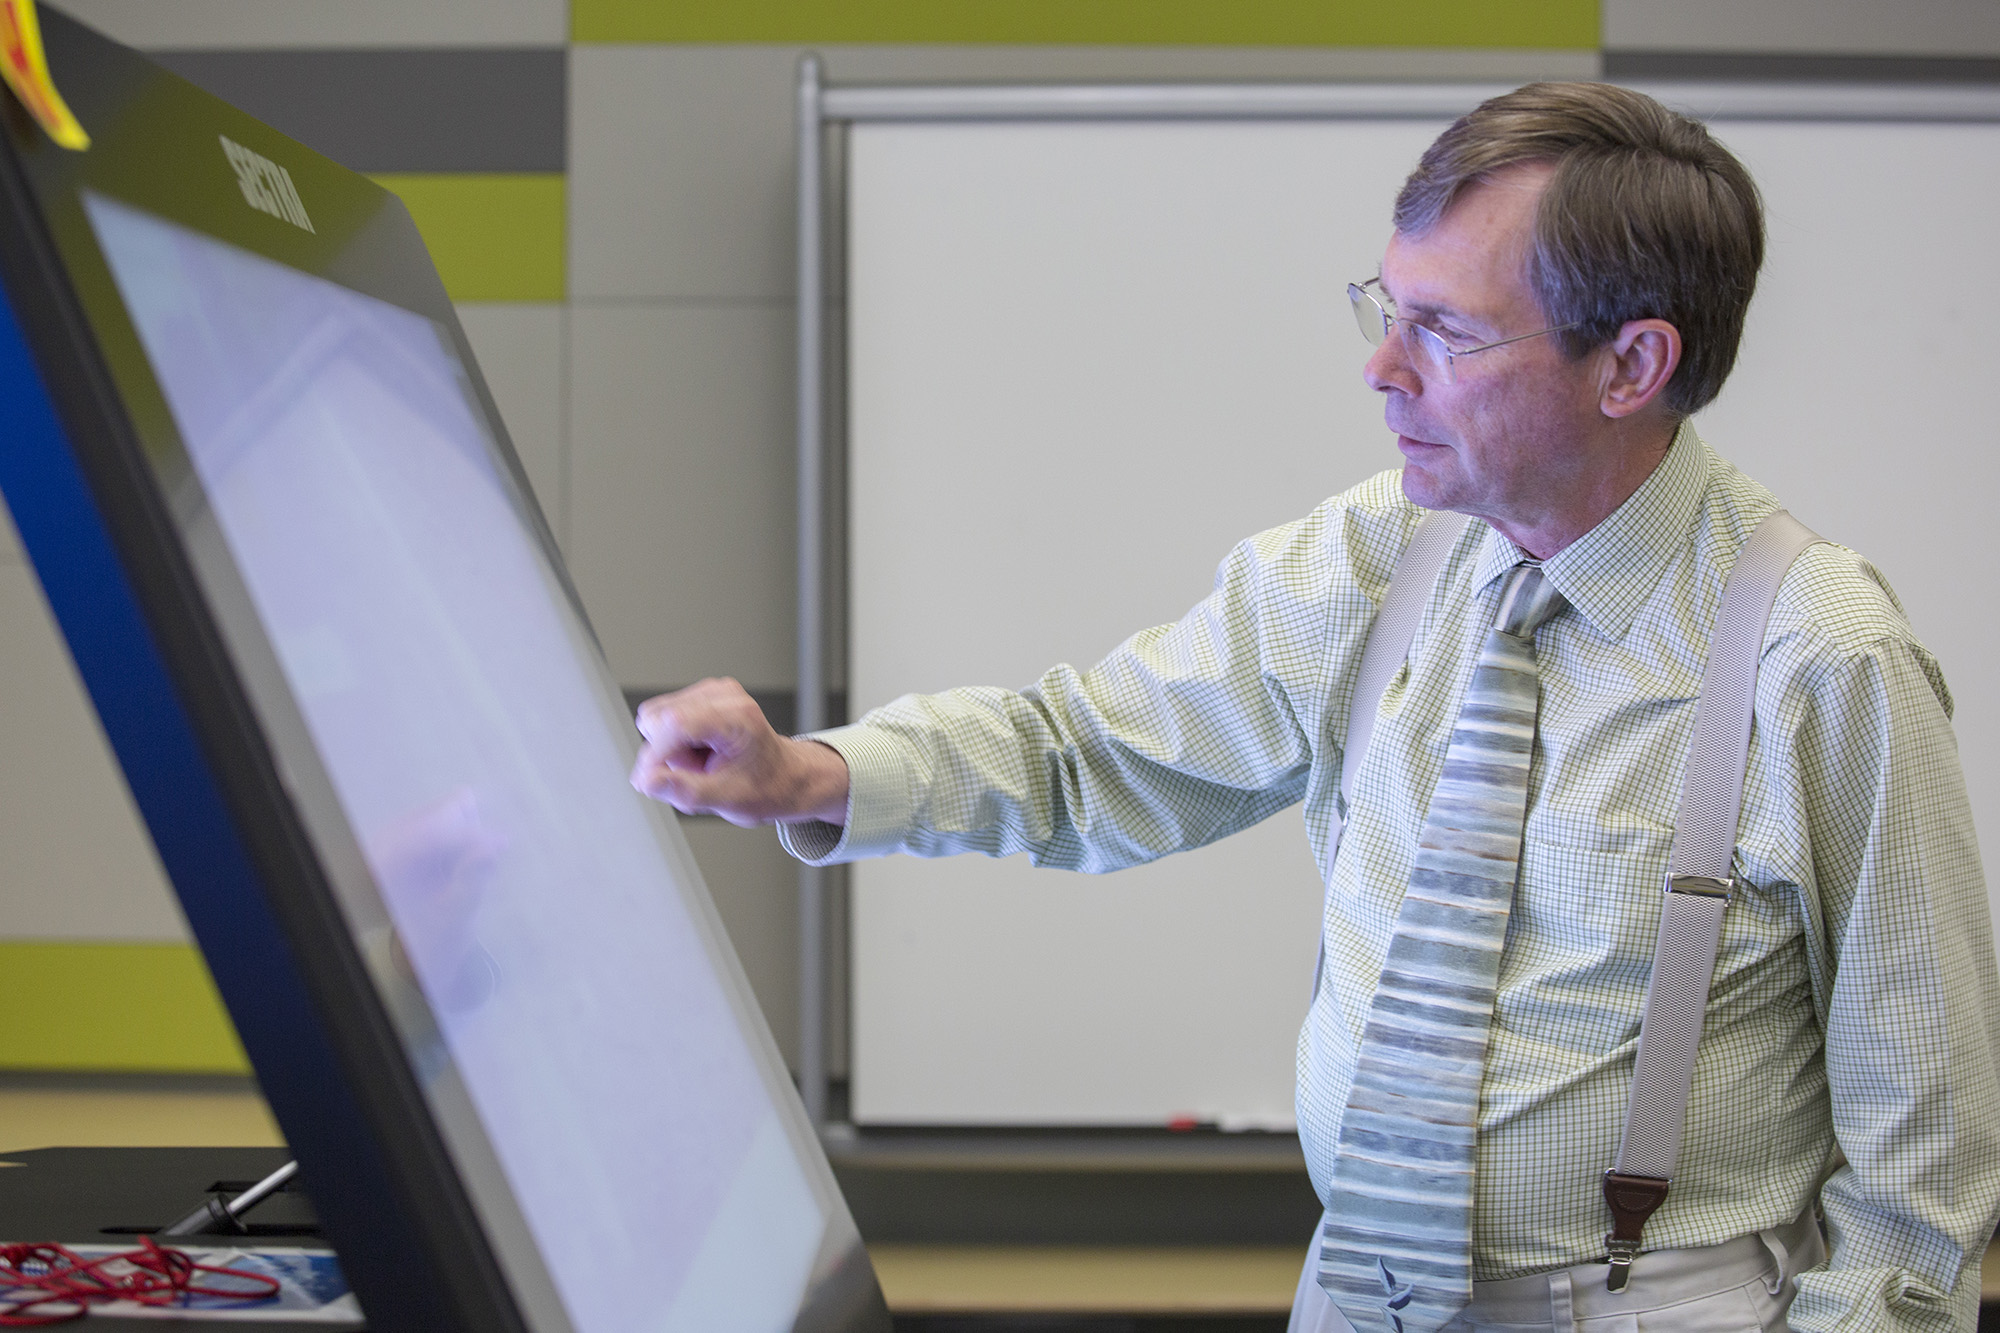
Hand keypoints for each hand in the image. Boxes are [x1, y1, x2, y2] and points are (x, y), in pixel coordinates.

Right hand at [630, 677, 849, 827]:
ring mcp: (712, 692)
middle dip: (667, 755)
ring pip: (656, 719)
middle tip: (698, 775)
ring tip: (702, 766)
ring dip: (671, 750)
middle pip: (658, 719)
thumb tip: (647, 781)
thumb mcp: (728, 799)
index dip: (653, 755)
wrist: (785, 776)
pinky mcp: (701, 697)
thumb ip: (684, 790)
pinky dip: (675, 743)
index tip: (648, 783)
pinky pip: (664, 719)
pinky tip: (701, 755)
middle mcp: (723, 694)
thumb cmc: (766, 786)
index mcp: (737, 715)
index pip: (673, 723)